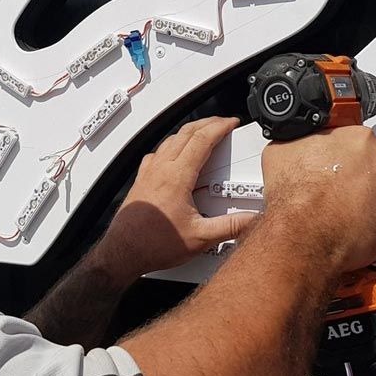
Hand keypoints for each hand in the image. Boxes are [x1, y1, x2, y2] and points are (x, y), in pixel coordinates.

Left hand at [95, 117, 259, 281]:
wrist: (123, 252)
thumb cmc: (153, 244)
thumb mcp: (200, 238)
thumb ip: (230, 227)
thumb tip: (251, 220)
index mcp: (177, 177)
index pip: (202, 140)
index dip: (220, 127)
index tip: (231, 123)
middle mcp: (161, 169)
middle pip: (186, 132)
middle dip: (207, 123)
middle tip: (222, 122)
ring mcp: (148, 172)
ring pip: (170, 140)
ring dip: (189, 132)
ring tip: (203, 133)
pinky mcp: (141, 180)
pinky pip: (157, 153)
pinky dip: (171, 145)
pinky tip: (173, 154)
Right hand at [260, 126, 375, 272]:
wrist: (303, 236)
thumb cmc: (295, 196)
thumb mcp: (282, 150)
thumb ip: (301, 142)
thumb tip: (298, 143)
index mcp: (358, 138)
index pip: (354, 138)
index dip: (340, 152)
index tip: (335, 161)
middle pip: (372, 163)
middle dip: (355, 174)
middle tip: (334, 187)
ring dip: (364, 198)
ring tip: (339, 209)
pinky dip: (370, 222)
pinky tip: (348, 225)